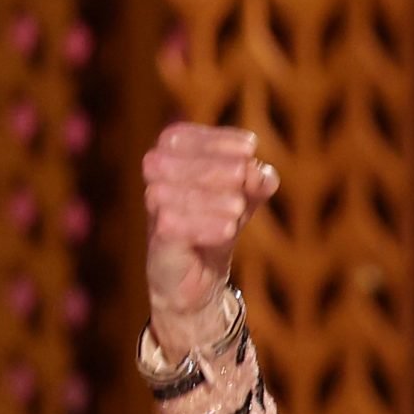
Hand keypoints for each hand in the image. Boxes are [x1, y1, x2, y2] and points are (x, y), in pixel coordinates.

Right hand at [143, 122, 278, 325]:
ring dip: (210, 198)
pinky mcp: (158, 241)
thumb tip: (259, 172)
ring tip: (239, 208)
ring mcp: (154, 211)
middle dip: (212, 167)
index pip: (180, 137)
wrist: (202, 277)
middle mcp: (154, 182)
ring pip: (172, 194)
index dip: (214, 140)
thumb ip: (256, 182)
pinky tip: (228, 229)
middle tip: (242, 176)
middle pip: (173, 162)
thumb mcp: (246, 197)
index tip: (250, 147)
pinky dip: (203, 226)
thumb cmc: (219, 223)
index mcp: (169, 158)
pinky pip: (172, 226)